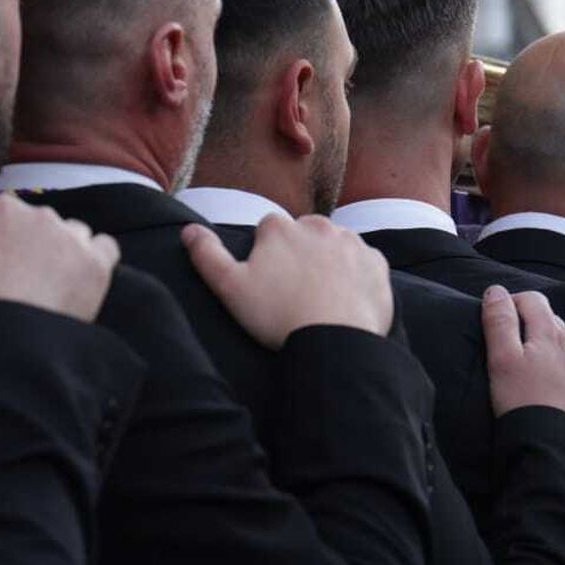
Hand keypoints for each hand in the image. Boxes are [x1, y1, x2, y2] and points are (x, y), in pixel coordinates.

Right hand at [0, 196, 118, 321]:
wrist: (6, 335)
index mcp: (3, 209)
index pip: (3, 214)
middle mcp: (43, 215)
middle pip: (39, 223)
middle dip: (30, 243)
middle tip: (18, 278)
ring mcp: (74, 238)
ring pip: (73, 234)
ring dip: (64, 250)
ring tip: (49, 282)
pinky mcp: (98, 264)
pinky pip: (105, 248)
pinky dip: (96, 258)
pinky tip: (82, 276)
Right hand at [183, 215, 392, 348]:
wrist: (334, 338)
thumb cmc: (278, 316)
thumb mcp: (230, 288)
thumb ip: (207, 255)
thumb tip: (188, 229)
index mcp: (280, 228)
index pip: (268, 229)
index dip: (266, 254)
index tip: (268, 281)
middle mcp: (318, 225)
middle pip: (304, 233)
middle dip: (300, 253)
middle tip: (295, 290)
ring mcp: (351, 242)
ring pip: (335, 246)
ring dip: (329, 262)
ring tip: (320, 297)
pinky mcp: (377, 262)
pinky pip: (364, 263)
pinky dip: (356, 276)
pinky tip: (346, 300)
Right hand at [482, 286, 564, 434]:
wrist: (555, 450)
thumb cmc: (522, 403)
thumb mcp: (502, 359)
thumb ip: (499, 322)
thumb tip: (496, 291)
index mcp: (550, 335)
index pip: (533, 300)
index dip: (512, 301)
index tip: (497, 316)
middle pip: (552, 320)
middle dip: (531, 321)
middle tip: (509, 338)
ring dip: (549, 344)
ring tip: (530, 360)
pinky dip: (563, 369)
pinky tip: (552, 384)